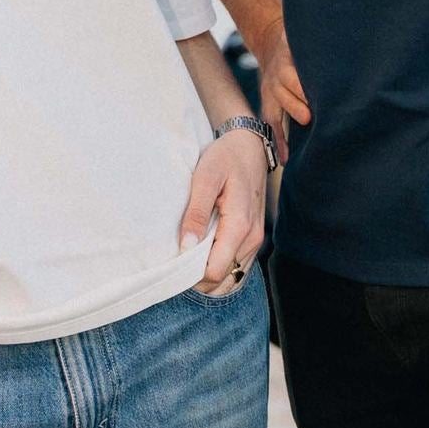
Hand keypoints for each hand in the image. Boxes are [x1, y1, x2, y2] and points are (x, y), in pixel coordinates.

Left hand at [179, 130, 265, 292]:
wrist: (250, 147)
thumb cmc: (225, 158)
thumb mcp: (205, 178)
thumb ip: (196, 213)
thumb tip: (187, 247)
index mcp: (239, 226)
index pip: (214, 271)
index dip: (191, 275)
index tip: (173, 263)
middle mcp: (252, 239)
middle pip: (222, 280)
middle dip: (198, 278)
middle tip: (177, 260)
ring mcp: (256, 241)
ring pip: (231, 278)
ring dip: (209, 275)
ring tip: (189, 256)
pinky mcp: (254, 239)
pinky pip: (237, 268)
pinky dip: (220, 268)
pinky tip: (204, 253)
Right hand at [254, 16, 309, 165]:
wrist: (273, 45)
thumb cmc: (297, 42)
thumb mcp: (300, 35)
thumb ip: (316, 36)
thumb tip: (339, 31)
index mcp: (286, 61)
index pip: (292, 75)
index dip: (301, 86)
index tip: (315, 96)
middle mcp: (276, 78)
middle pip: (283, 93)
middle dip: (296, 106)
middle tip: (309, 117)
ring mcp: (271, 92)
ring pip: (275, 111)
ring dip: (284, 130)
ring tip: (293, 149)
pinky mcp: (270, 105)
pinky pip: (272, 125)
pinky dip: (278, 142)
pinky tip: (285, 159)